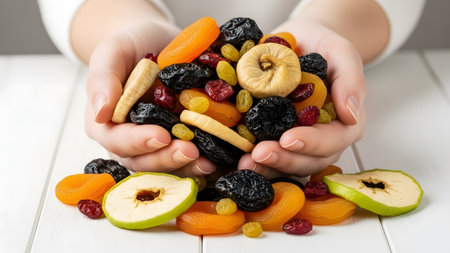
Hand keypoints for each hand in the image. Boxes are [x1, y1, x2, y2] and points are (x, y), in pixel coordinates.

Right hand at [84, 21, 216, 176]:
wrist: (157, 43)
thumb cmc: (131, 46)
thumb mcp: (112, 52)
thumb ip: (102, 80)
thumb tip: (100, 114)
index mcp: (107, 124)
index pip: (118, 140)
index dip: (138, 141)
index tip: (160, 136)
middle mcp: (130, 141)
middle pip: (143, 161)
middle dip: (167, 159)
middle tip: (190, 151)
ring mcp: (156, 145)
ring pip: (167, 166)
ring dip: (187, 166)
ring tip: (208, 162)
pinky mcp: (179, 141)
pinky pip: (188, 158)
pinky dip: (203, 162)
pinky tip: (219, 159)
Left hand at [237, 19, 365, 177]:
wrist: (299, 42)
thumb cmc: (322, 47)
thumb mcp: (340, 52)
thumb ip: (351, 79)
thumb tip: (352, 114)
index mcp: (343, 123)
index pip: (333, 140)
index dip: (312, 144)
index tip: (288, 139)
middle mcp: (322, 139)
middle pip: (308, 160)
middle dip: (283, 160)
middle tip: (258, 154)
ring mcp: (298, 142)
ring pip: (287, 165)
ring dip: (266, 168)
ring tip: (244, 163)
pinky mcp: (275, 139)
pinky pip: (268, 157)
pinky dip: (254, 161)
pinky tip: (237, 159)